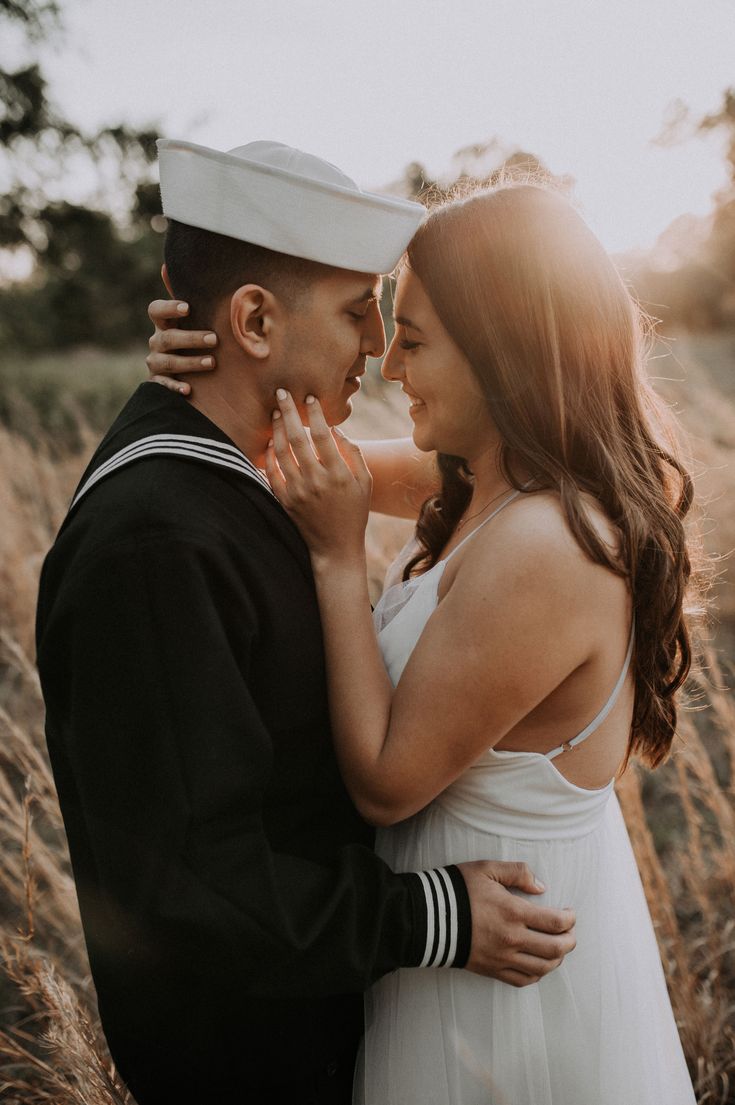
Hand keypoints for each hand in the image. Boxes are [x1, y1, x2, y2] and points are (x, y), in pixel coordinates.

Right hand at [145, 299, 218, 394]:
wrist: (193, 376)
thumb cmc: (200, 341)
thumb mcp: (200, 324)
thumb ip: (205, 304)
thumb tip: (213, 280)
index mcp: (164, 324)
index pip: (156, 310)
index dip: (169, 308)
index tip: (188, 308)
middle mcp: (157, 342)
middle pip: (167, 337)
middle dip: (191, 338)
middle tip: (214, 339)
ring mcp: (156, 363)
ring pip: (167, 362)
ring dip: (190, 362)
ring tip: (211, 363)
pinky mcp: (158, 382)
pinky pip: (162, 385)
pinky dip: (174, 387)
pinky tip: (188, 389)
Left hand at [265, 389, 371, 566]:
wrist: (335, 547)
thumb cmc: (354, 511)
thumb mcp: (364, 481)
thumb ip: (352, 453)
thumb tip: (334, 428)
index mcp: (338, 474)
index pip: (323, 435)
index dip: (315, 414)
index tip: (310, 398)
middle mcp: (316, 480)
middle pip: (297, 438)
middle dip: (288, 411)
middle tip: (282, 393)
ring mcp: (298, 491)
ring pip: (281, 451)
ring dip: (277, 428)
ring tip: (276, 412)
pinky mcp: (285, 500)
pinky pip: (271, 471)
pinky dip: (269, 453)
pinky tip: (271, 440)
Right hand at [458, 860, 575, 986]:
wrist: (430, 916)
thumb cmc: (459, 889)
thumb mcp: (487, 869)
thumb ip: (517, 872)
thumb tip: (541, 887)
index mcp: (513, 912)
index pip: (556, 922)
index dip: (570, 919)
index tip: (570, 913)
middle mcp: (511, 939)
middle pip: (555, 949)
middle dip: (570, 941)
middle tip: (570, 932)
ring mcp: (502, 958)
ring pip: (543, 968)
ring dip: (557, 959)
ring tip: (558, 948)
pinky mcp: (492, 970)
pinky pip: (523, 980)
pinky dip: (537, 974)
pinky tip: (538, 963)